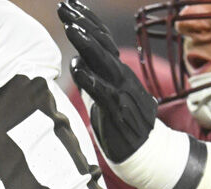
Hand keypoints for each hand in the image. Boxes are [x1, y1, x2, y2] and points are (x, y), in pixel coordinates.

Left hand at [57, 0, 210, 188]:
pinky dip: (90, 78)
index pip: (100, 41)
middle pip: (100, 43)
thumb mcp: (104, 97)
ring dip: (86, 44)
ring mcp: (120, 91)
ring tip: (71, 27)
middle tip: (64, 5)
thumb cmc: (121, 126)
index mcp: (115, 72)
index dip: (86, 21)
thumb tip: (78, 63)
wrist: (146, 152)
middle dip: (82, 22)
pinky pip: (103, 91)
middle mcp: (120, 76)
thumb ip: (93, 80)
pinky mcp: (118, 110)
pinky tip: (77, 66)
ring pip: (103, 62)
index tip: (69, 5)